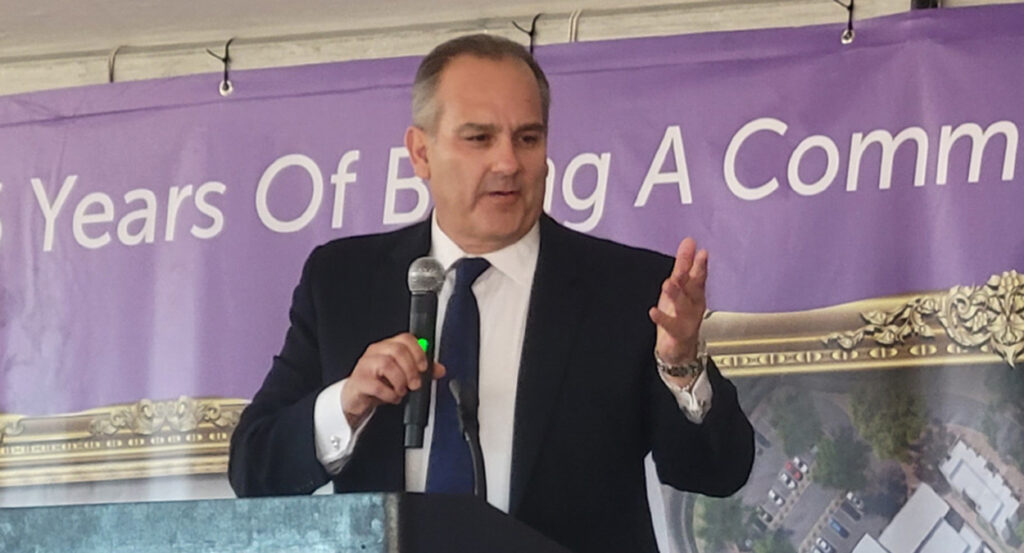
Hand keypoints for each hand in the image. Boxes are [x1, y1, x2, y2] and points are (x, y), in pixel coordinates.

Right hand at [340, 332, 445, 427]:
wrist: (356, 398)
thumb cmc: (379, 383)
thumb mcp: (402, 375)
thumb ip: (420, 370)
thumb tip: (440, 369)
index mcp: (387, 346)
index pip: (405, 339)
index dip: (418, 351)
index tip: (424, 367)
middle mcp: (376, 352)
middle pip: (398, 350)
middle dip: (411, 369)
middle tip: (415, 384)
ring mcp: (365, 365)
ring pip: (387, 364)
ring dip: (400, 381)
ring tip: (402, 391)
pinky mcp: (358, 381)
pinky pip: (376, 385)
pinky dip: (389, 394)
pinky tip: (393, 397)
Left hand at [648, 238, 707, 383]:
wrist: (679, 349)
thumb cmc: (679, 314)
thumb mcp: (680, 287)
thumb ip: (684, 264)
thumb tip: (689, 242)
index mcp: (695, 292)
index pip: (699, 275)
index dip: (700, 264)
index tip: (701, 252)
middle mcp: (694, 305)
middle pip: (694, 288)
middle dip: (694, 274)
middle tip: (693, 260)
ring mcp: (687, 320)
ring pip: (683, 305)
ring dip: (676, 294)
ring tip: (668, 283)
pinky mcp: (677, 334)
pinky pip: (670, 325)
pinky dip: (662, 318)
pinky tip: (653, 311)